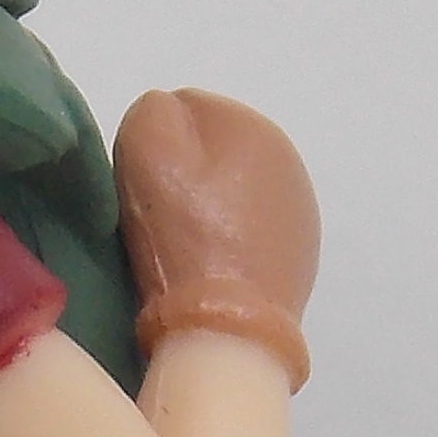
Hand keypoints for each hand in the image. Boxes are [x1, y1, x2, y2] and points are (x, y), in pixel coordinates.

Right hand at [112, 89, 319, 388]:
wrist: (226, 326)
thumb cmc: (181, 235)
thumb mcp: (144, 150)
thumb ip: (153, 113)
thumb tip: (168, 117)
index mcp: (253, 125)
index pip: (185, 110)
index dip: (153, 145)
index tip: (138, 184)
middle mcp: (288, 160)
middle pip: (214, 154)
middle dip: (185, 174)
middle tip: (158, 215)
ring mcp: (299, 212)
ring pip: (233, 193)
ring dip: (208, 208)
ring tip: (182, 245)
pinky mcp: (299, 256)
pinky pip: (250, 232)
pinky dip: (229, 240)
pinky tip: (210, 266)